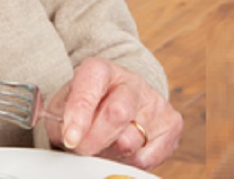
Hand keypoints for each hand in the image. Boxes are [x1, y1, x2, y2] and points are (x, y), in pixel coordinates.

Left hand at [46, 58, 182, 170]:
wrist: (114, 105)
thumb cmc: (86, 110)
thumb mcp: (63, 110)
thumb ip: (62, 122)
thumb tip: (71, 138)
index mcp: (101, 70)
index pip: (91, 85)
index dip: (79, 114)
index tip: (70, 138)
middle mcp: (131, 82)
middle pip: (117, 113)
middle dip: (95, 139)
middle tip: (83, 149)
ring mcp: (154, 101)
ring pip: (131, 141)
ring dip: (111, 154)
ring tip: (103, 146)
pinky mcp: (171, 123)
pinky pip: (147, 158)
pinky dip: (129, 162)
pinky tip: (122, 152)